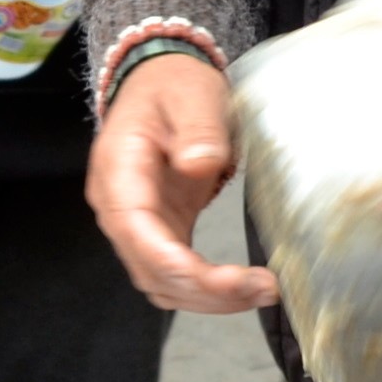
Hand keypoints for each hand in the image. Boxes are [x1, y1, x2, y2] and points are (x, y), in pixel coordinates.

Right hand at [90, 53, 268, 312]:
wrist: (161, 82)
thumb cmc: (173, 86)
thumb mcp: (191, 95)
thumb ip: (197, 129)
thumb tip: (199, 165)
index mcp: (118, 171)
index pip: (137, 232)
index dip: (177, 265)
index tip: (225, 280)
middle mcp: (118, 207)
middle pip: (151, 270)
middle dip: (205, 291)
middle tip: (262, 287)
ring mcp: (137, 225)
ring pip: (162, 283)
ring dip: (209, 298)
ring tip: (263, 291)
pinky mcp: (161, 232)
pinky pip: (176, 275)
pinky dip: (208, 290)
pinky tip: (244, 287)